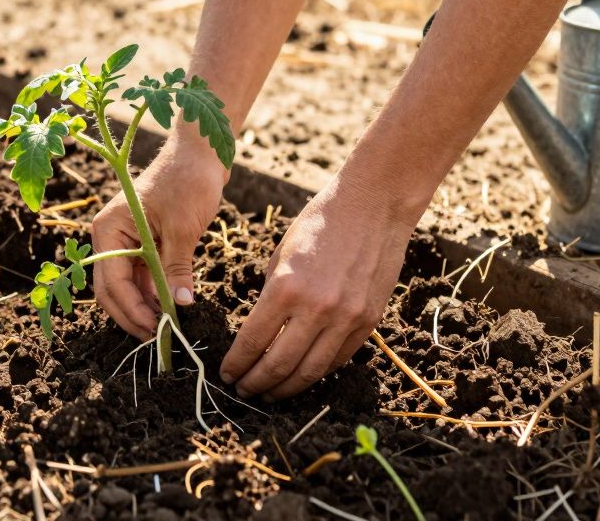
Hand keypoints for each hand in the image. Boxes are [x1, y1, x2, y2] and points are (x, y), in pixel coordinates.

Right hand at [92, 135, 227, 336]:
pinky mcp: (143, 242)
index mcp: (109, 229)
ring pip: (127, 285)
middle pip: (112, 288)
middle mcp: (111, 237)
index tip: (155, 331)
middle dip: (132, 315)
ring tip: (165, 330)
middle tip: (157, 339)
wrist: (201, 153)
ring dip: (143, 307)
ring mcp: (125, 240)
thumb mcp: (183, 229)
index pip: (112, 282)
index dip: (132, 310)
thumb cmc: (188, 181)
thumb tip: (179, 305)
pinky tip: (168, 310)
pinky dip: (153, 293)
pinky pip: (142, 275)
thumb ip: (176, 269)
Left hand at [220, 176, 415, 400]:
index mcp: (285, 288)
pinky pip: (338, 359)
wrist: (373, 206)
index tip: (227, 374)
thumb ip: (271, 295)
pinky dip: (317, 373)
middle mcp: (316, 308)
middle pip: (279, 366)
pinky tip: (301, 376)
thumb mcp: (281, 255)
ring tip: (269, 393)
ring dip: (285, 389)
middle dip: (256, 384)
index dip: (236, 364)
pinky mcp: (368, 321)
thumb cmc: (320, 223)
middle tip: (243, 391)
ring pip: (310, 372)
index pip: (253, 342)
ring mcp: (346, 318)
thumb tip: (260, 331)